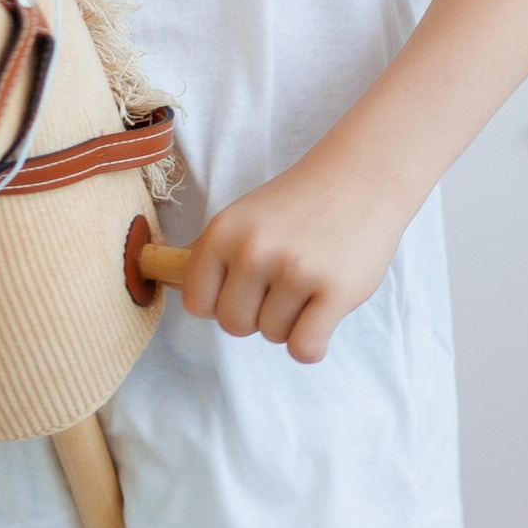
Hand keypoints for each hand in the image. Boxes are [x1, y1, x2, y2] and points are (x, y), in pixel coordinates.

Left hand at [178, 145, 404, 366]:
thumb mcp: (243, 217)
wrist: (361, 178)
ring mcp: (295, 270)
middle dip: (257, 316)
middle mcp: (254, 250)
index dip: (220, 303)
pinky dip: (311, 344)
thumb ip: (210, 255)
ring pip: (273, 336)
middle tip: (283, 286)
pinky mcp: (335, 291)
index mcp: (223, 232)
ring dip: (291, 322)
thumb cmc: (299, 204)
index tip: (244, 288)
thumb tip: (165, 282)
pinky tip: (322, 316)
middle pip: (234, 325)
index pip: (197, 303)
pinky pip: (304, 349)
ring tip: (309, 284)